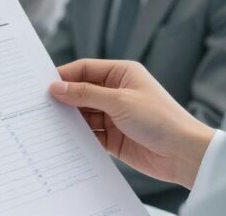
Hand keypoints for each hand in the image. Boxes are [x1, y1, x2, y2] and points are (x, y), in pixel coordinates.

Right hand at [49, 59, 214, 188]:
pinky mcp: (114, 137)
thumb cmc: (160, 119)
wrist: (184, 154)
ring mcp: (115, 115)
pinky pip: (90, 134)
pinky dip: (79, 136)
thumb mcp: (119, 101)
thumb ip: (85, 94)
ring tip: (49, 123)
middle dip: (65, 99)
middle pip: (82, 92)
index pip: (86, 69)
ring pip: (84, 114)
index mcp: (122, 74)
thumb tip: (57, 87)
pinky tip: (64, 139)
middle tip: (41, 105)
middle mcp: (117, 92)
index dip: (65, 76)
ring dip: (70, 119)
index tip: (44, 85)